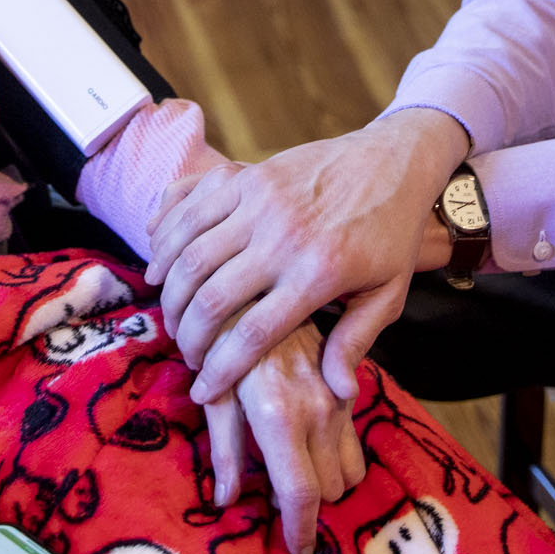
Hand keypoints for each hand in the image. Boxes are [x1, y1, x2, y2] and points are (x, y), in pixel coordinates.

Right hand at [145, 108, 470, 403]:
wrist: (392, 161)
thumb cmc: (391, 234)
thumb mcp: (389, 294)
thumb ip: (356, 341)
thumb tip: (336, 391)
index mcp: (320, 273)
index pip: (252, 334)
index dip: (219, 370)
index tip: (204, 392)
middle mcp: (285, 237)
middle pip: (211, 298)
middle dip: (187, 336)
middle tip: (186, 354)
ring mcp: (262, 201)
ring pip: (191, 254)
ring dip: (170, 293)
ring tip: (172, 318)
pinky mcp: (249, 177)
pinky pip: (192, 211)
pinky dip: (166, 241)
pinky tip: (162, 267)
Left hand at [199, 321, 366, 553]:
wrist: (260, 287)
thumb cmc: (224, 343)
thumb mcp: (217, 397)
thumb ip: (226, 450)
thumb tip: (226, 501)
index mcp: (280, 417)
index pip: (301, 493)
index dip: (301, 529)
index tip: (298, 551)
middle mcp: (318, 411)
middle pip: (330, 489)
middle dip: (307, 505)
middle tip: (278, 496)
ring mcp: (339, 399)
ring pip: (349, 470)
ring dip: (325, 482)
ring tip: (293, 470)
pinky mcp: (348, 389)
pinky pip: (354, 443)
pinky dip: (335, 457)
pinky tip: (308, 444)